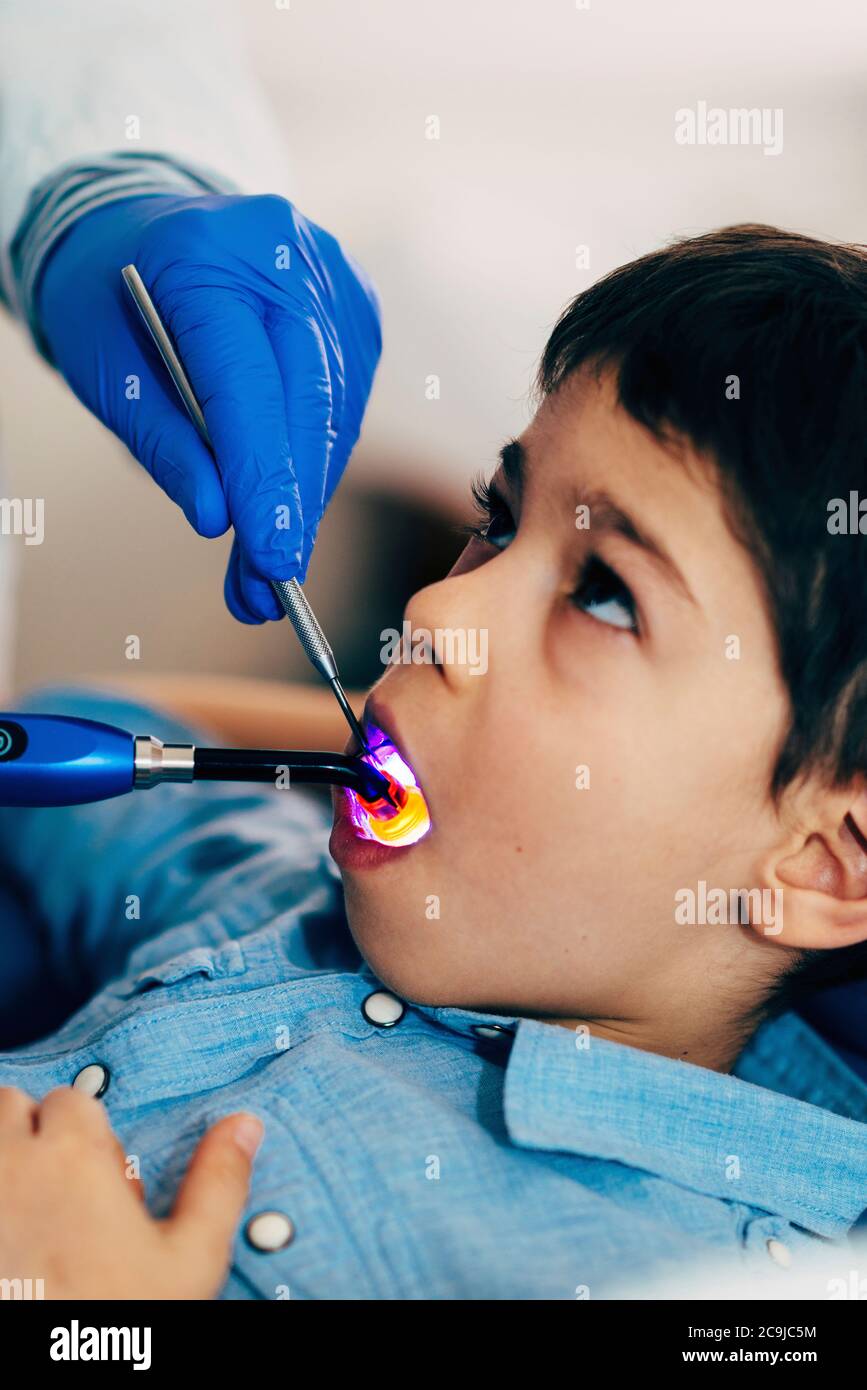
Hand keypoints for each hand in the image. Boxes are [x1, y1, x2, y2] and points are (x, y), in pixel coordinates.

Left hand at [0, 1085, 262, 1298]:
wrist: (48, 1380)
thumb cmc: (114, 1321)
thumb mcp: (188, 1259)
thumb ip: (218, 1183)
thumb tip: (244, 1127)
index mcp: (74, 1154)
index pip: (72, 1098)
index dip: (89, 1134)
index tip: (99, 1177)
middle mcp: (12, 1163)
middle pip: (13, 1106)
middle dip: (34, 1133)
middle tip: (59, 1188)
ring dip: (6, 1159)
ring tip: (30, 1210)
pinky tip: (12, 1242)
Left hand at [36, 192, 381, 619]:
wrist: (143, 229)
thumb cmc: (112, 302)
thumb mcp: (108, 375)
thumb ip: (166, 446)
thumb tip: (220, 520)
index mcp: (206, 255)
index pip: (248, 386)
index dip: (265, 480)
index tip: (273, 560)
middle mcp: (285, 255)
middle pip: (309, 402)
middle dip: (294, 504)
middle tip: (272, 584)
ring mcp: (332, 278)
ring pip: (336, 414)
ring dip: (308, 495)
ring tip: (267, 561)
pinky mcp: (357, 307)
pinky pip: (346, 404)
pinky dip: (318, 459)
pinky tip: (286, 493)